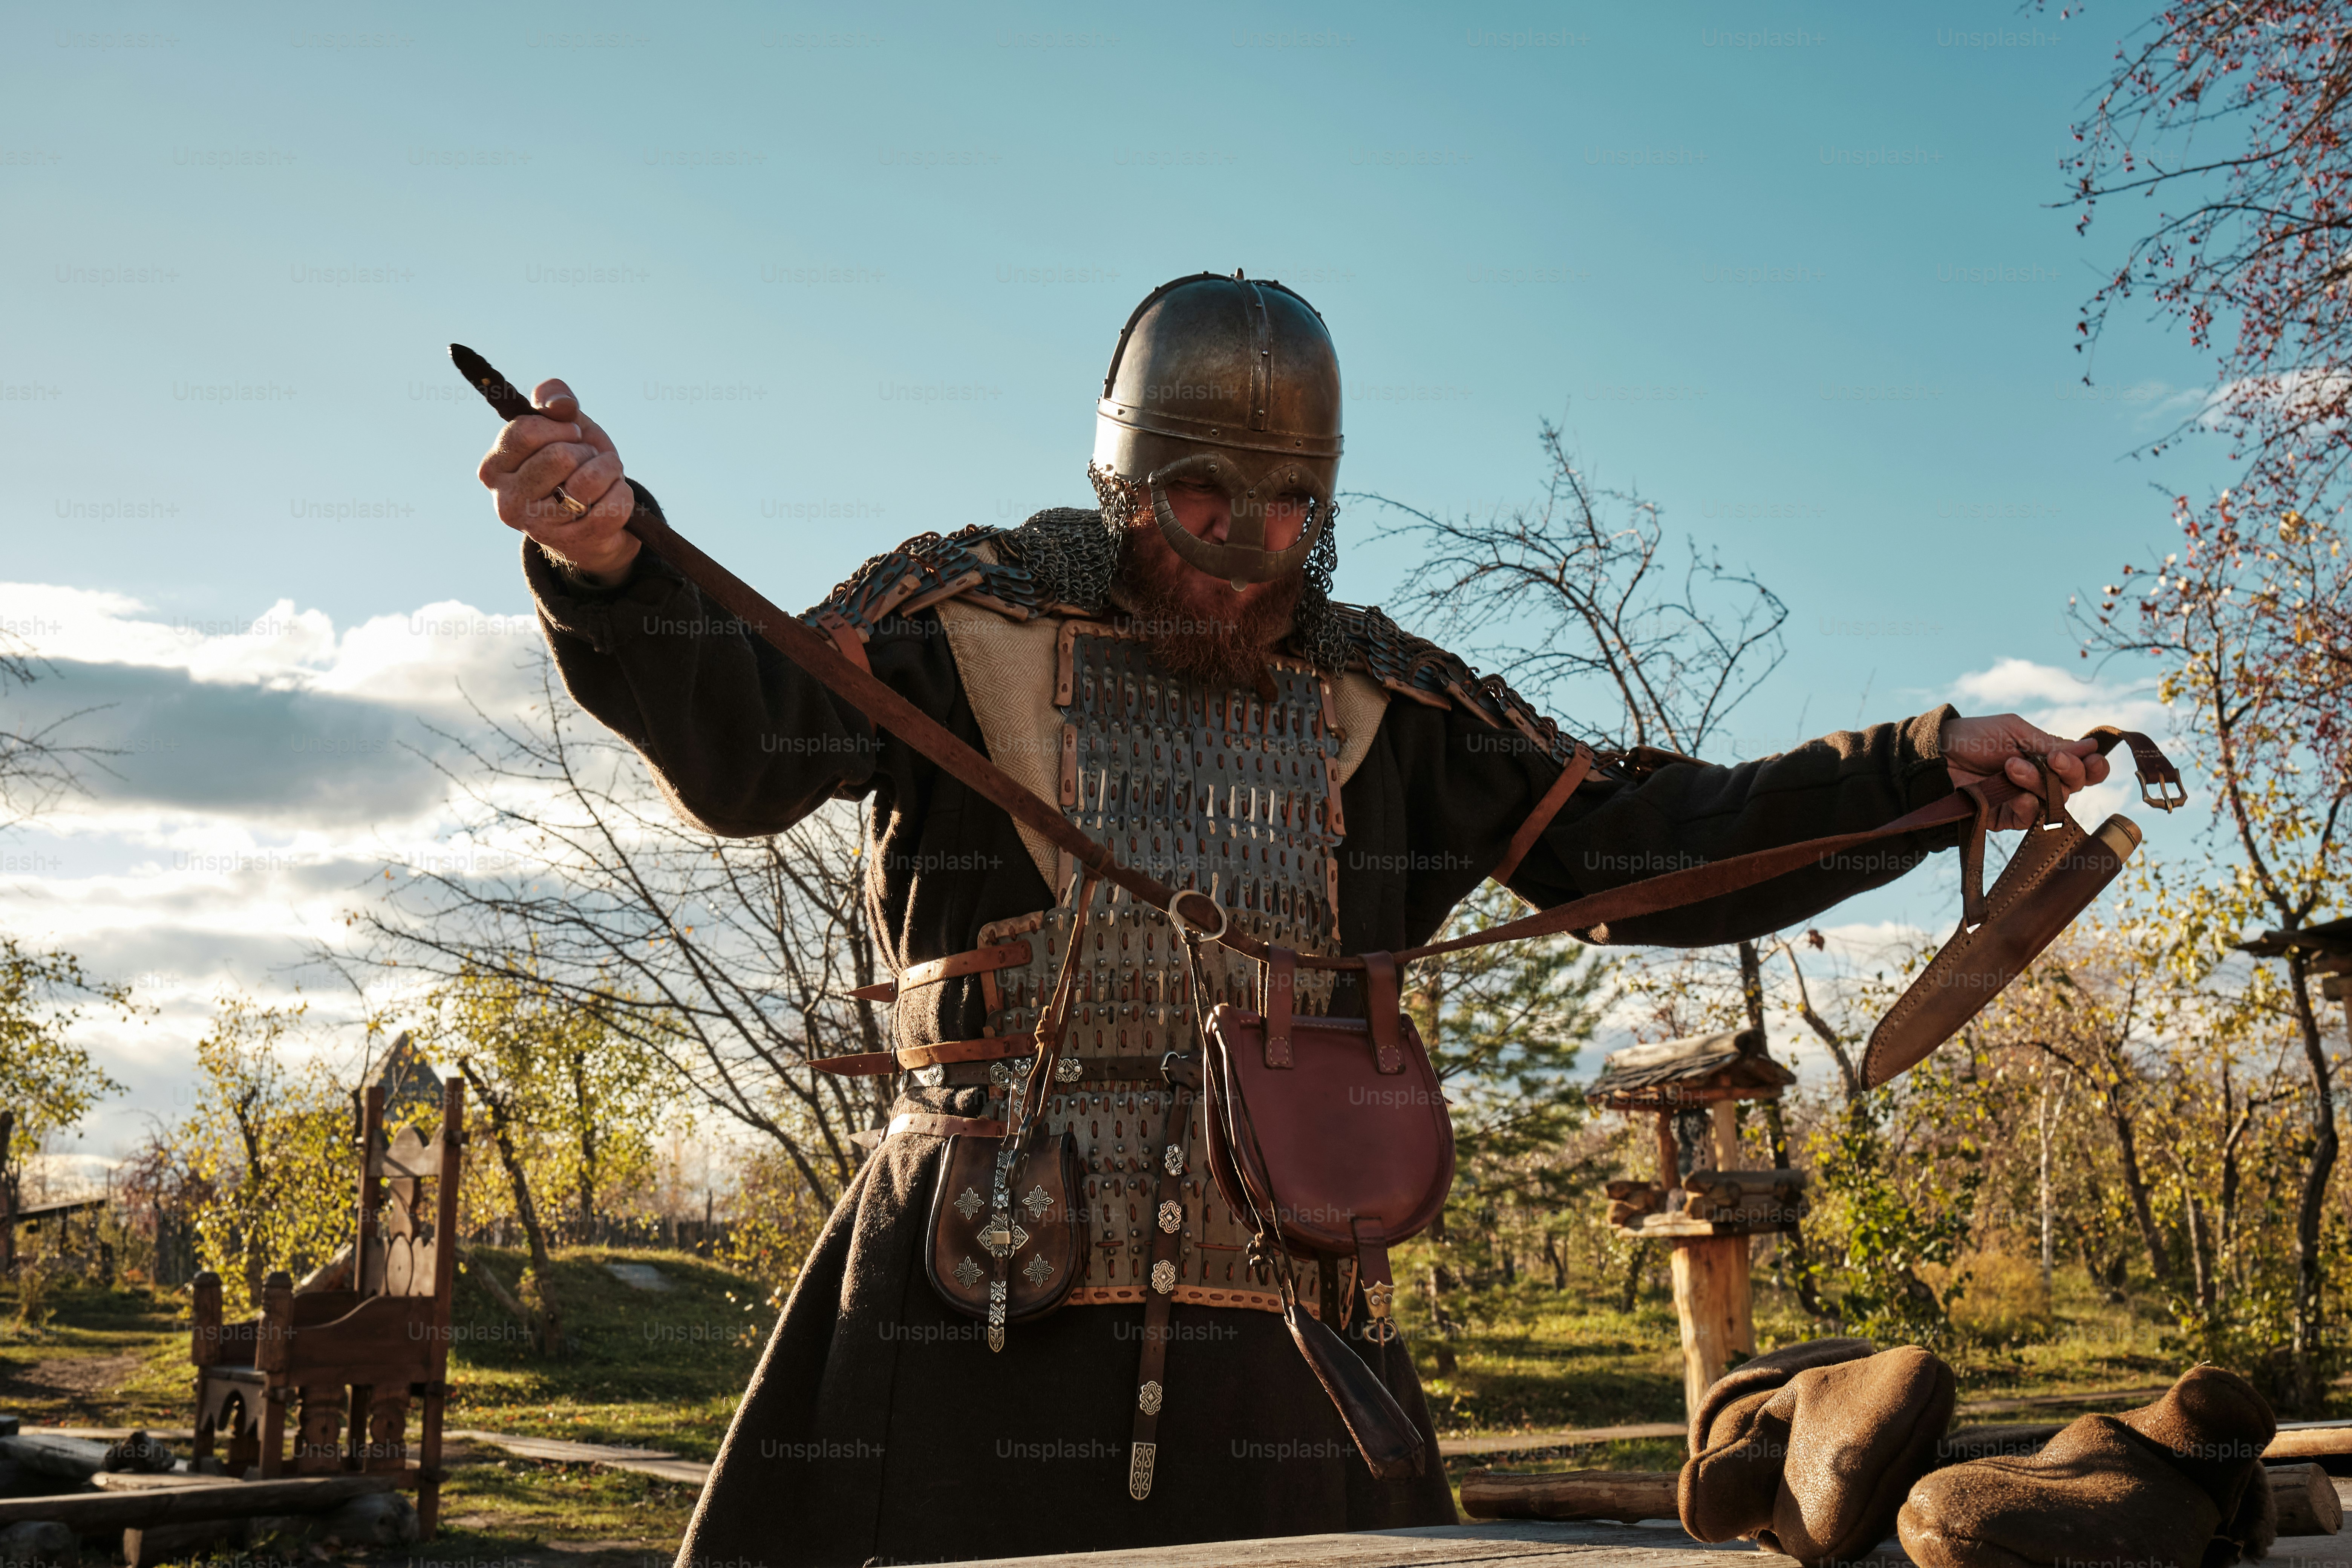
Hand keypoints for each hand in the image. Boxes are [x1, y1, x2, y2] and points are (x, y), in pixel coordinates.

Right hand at [476, 378, 639, 584]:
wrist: (595, 515)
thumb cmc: (573, 463)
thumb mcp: (561, 423)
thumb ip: (553, 397)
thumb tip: (558, 406)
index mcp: (494, 469)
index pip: (525, 432)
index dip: (559, 427)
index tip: (570, 433)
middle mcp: (508, 502)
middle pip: (560, 456)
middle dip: (586, 450)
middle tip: (587, 460)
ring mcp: (541, 528)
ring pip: (588, 482)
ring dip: (608, 469)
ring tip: (604, 475)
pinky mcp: (575, 544)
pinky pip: (613, 507)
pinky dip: (622, 494)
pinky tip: (612, 496)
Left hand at [1940, 712, 2110, 829]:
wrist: (1935, 756)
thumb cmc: (1974, 737)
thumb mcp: (2014, 732)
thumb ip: (2050, 743)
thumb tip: (2091, 747)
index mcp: (2047, 757)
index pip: (2084, 767)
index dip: (2094, 766)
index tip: (2091, 759)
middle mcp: (2041, 781)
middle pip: (2075, 786)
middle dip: (2069, 772)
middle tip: (2052, 760)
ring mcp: (2025, 800)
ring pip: (2054, 802)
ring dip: (2039, 783)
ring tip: (2011, 766)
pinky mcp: (2006, 818)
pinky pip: (2030, 819)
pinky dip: (2027, 806)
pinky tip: (2016, 794)